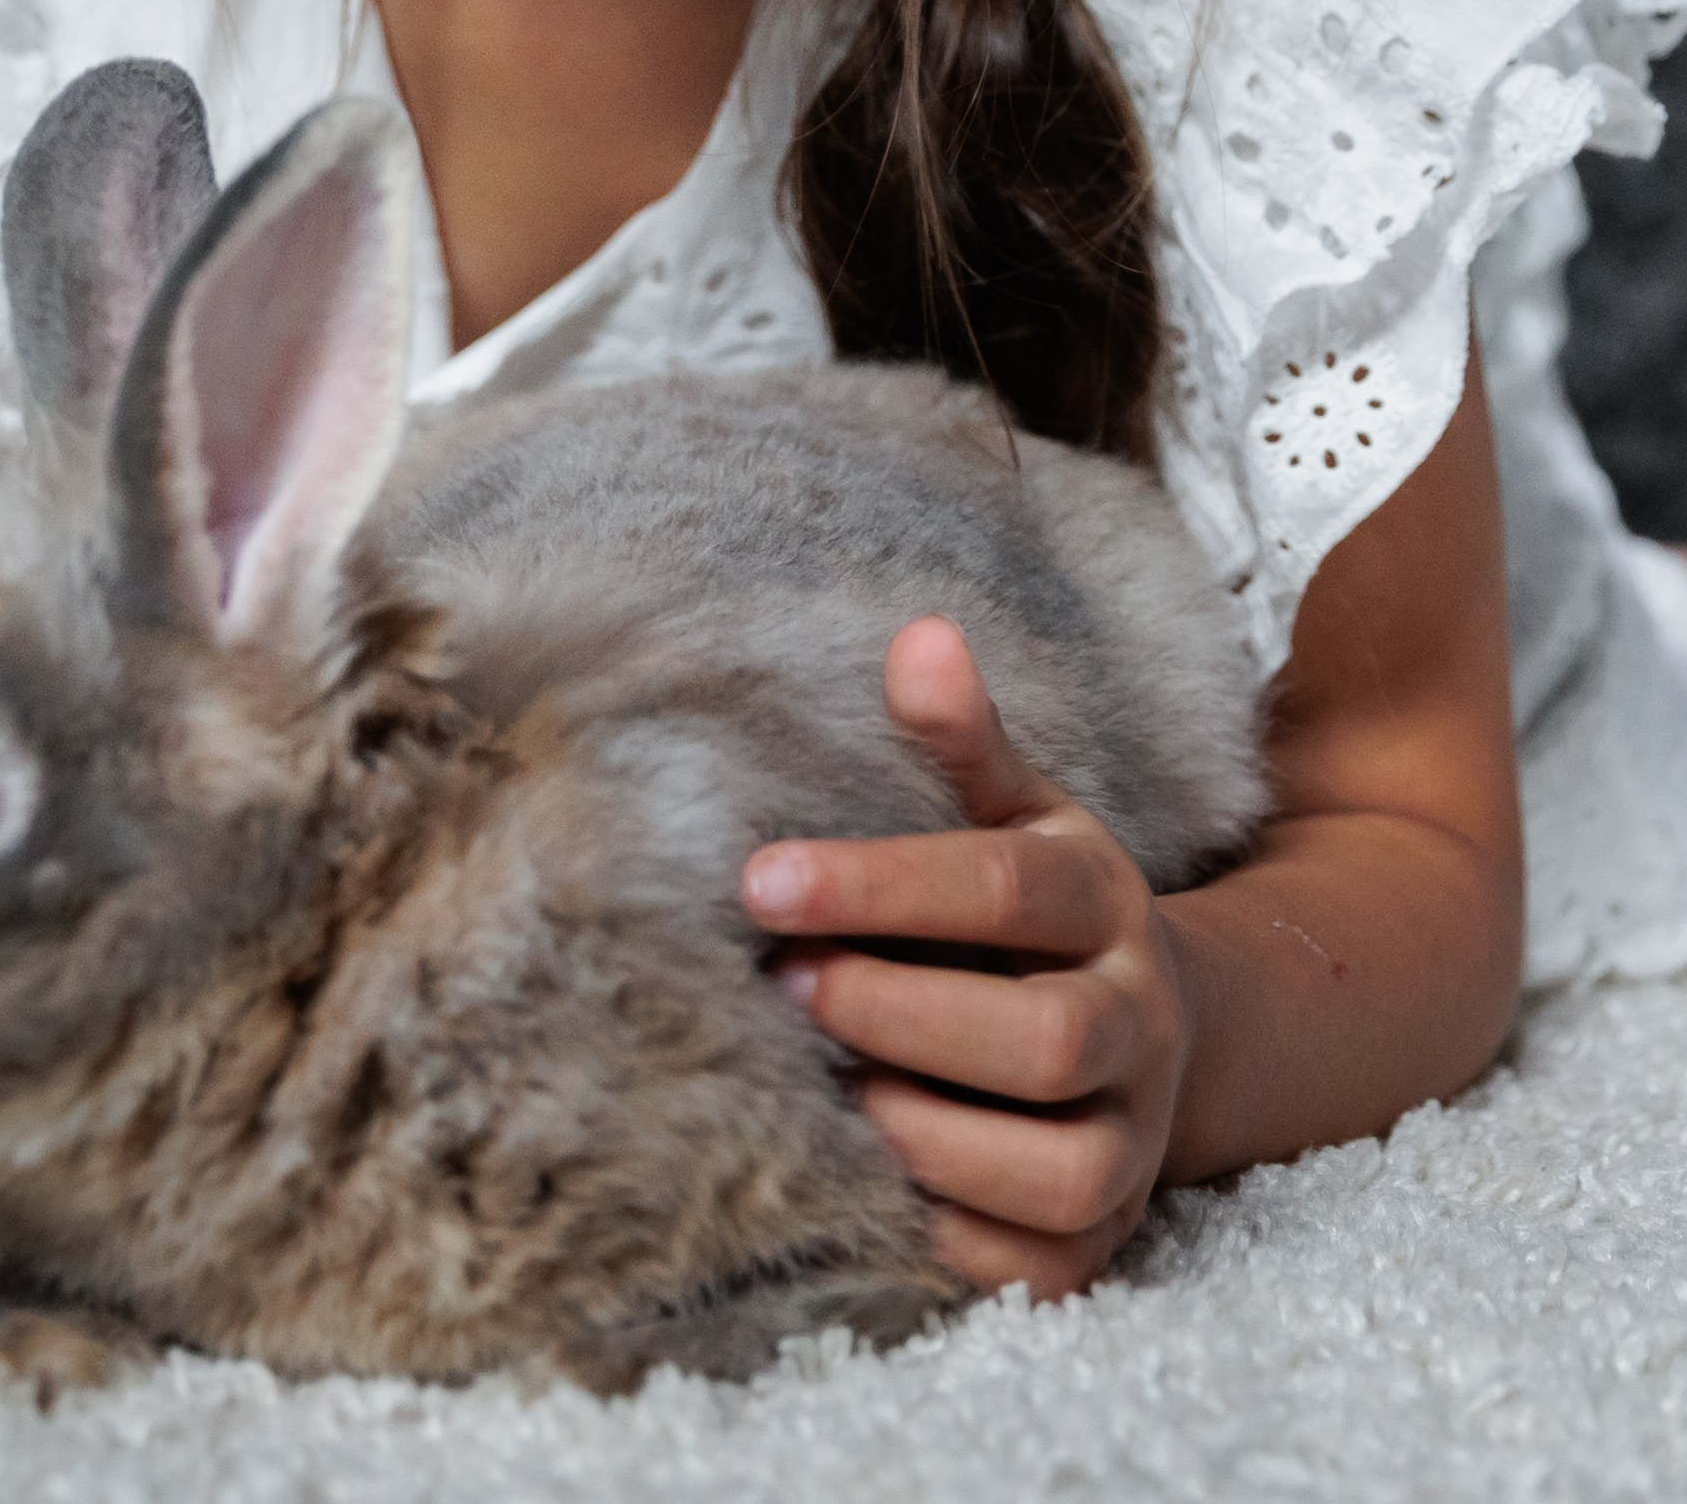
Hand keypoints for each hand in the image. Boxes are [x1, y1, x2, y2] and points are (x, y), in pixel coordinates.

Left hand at [740, 615, 1194, 1300]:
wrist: (1143, 1029)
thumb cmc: (1031, 910)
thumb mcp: (1010, 813)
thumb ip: (959, 739)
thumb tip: (918, 638)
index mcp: (1107, 902)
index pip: (1005, 890)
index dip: (880, 886)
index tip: (759, 880)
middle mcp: (1140, 1025)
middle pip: (1045, 1040)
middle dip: (899, 1015)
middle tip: (784, 988)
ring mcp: (1132, 1142)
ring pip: (1054, 1166)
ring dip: (918, 1127)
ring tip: (820, 1084)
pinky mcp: (1098, 1241)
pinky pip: (1030, 1264)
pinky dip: (943, 1228)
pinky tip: (859, 1174)